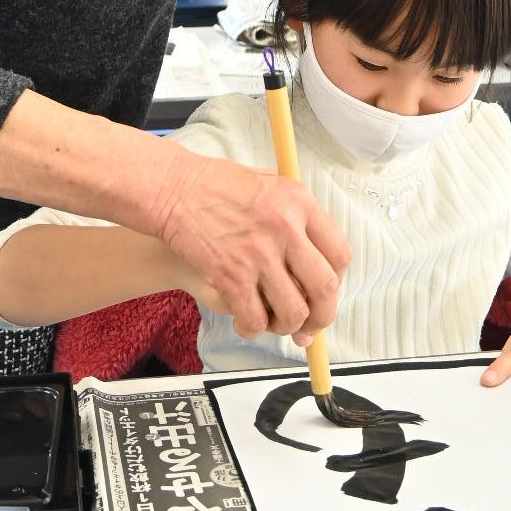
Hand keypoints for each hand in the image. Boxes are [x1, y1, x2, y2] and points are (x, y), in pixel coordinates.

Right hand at [155, 150, 349, 346]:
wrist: (171, 189)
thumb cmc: (214, 185)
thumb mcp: (268, 181)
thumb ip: (294, 215)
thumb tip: (314, 259)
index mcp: (299, 202)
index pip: (339, 254)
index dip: (337, 282)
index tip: (325, 292)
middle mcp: (285, 228)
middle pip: (324, 288)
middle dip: (322, 317)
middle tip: (311, 325)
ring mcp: (258, 254)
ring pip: (293, 312)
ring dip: (287, 326)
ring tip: (274, 321)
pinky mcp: (231, 276)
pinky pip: (255, 319)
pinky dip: (253, 328)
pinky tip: (246, 321)